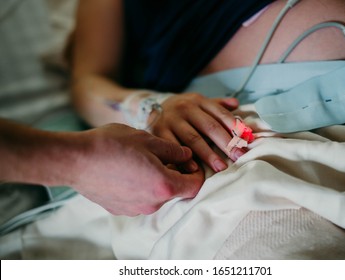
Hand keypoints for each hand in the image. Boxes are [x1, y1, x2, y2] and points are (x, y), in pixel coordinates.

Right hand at [73, 124, 203, 215]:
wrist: (75, 160)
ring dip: (157, 180)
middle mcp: (152, 203)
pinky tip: (128, 171)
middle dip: (176, 175)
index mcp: (163, 186)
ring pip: (157, 195)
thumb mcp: (147, 140)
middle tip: (165, 157)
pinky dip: (141, 187)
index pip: (194, 186)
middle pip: (175, 191)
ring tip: (143, 162)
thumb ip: (173, 151)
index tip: (191, 162)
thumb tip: (187, 155)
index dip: (198, 173)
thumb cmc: (111, 145)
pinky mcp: (120, 209)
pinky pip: (139, 199)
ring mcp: (135, 209)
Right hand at [149, 93, 246, 171]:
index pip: (220, 114)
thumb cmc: (184, 110)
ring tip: (220, 167)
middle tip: (239, 157)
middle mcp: (186, 108)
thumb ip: (217, 105)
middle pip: (210, 127)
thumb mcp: (199, 103)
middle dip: (226, 143)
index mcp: (199, 101)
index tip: (246, 141)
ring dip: (208, 154)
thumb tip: (236, 103)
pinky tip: (194, 168)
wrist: (153, 108)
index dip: (235, 127)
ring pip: (193, 138)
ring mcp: (172, 120)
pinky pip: (173, 146)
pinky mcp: (159, 132)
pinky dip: (183, 158)